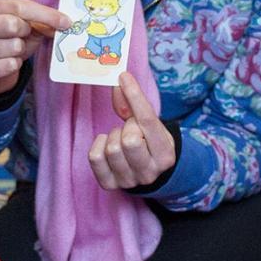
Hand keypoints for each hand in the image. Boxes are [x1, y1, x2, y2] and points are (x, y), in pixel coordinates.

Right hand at [0, 0, 71, 94]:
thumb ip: (41, 20)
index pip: (18, 6)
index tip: (66, 22)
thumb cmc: (9, 40)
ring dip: (20, 51)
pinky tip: (8, 63)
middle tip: (23, 37)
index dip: (45, 15)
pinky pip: (8, 66)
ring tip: (13, 51)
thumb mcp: (24, 25)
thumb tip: (64, 22)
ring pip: (12, 47)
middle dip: (26, 32)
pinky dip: (14, 65)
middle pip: (12, 24)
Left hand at [88, 71, 175, 189]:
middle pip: (129, 141)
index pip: (148, 121)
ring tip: (120, 138)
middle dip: (126, 127)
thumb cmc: (148, 140)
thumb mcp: (149, 123)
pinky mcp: (110, 184)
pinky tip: (107, 144)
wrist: (148, 170)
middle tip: (129, 128)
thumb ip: (134, 103)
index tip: (124, 77)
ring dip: (113, 136)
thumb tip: (119, 82)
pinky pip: (95, 157)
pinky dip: (98, 145)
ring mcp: (130, 181)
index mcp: (165, 154)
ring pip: (111, 149)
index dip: (134, 95)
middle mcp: (150, 172)